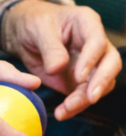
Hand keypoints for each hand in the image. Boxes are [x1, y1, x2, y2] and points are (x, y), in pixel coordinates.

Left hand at [2, 0, 121, 120]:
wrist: (25, 34)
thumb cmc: (34, 23)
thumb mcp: (38, 29)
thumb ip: (50, 48)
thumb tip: (57, 68)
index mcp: (87, 23)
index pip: (98, 42)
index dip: (91, 60)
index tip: (78, 77)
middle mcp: (95, 44)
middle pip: (110, 64)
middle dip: (101, 82)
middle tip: (90, 98)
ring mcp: (91, 63)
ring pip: (100, 84)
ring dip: (85, 99)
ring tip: (66, 109)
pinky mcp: (81, 80)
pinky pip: (84, 95)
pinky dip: (75, 106)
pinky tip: (62, 113)